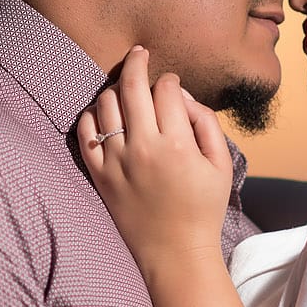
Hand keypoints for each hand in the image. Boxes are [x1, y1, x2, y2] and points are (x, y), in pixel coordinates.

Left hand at [78, 47, 233, 268]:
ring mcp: (116, 162)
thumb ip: (207, 123)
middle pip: (132, 86)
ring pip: (105, 104)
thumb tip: (182, 95)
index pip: (167, 89)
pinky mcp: (99, 176)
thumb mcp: (221, 164)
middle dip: (137, 62)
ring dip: (115, 89)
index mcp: (177, 144)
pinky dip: (91, 115)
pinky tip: (103, 114)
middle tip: (139, 53)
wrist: (175, 253)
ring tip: (124, 90)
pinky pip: (85, 132)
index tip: (172, 84)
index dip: (171, 79)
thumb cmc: (202, 208)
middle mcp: (143, 149)